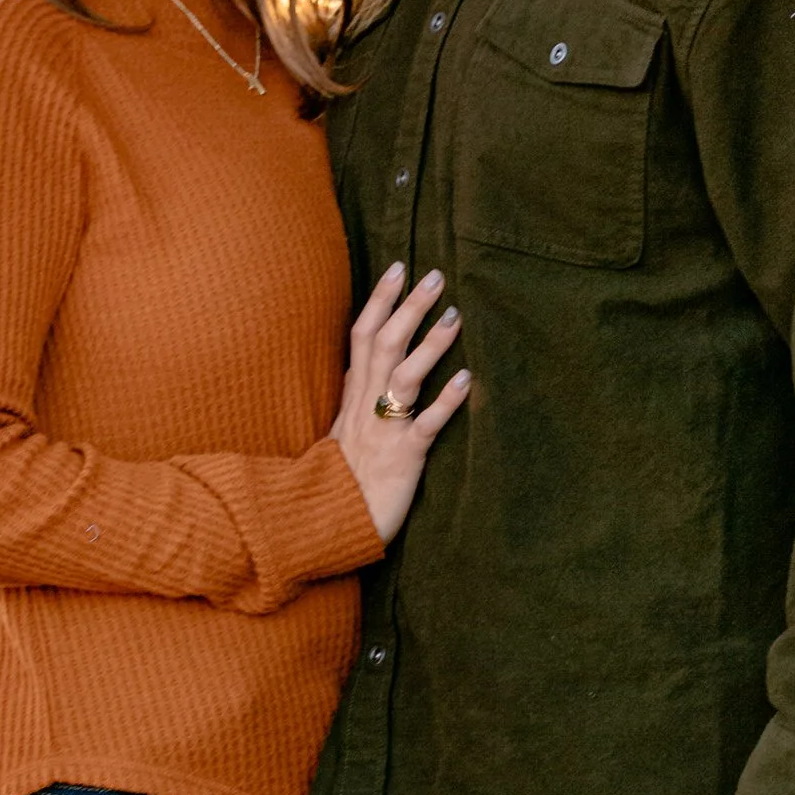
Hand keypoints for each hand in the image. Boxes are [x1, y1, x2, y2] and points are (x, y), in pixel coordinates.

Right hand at [332, 263, 468, 542]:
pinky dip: (446, 402)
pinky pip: (425, 425)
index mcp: (352, 397)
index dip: (380, 300)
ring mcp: (384, 431)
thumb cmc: (341, 481)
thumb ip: (358, 398)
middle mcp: (365, 407)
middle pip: (384, 344)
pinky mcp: (403, 458)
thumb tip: (370, 368)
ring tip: (455, 316)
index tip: (399, 267)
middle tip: (434, 275)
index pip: (362, 336)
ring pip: (404, 377)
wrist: (327, 527)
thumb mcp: (343, 432)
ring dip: (430, 345)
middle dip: (408, 307)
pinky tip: (467, 381)